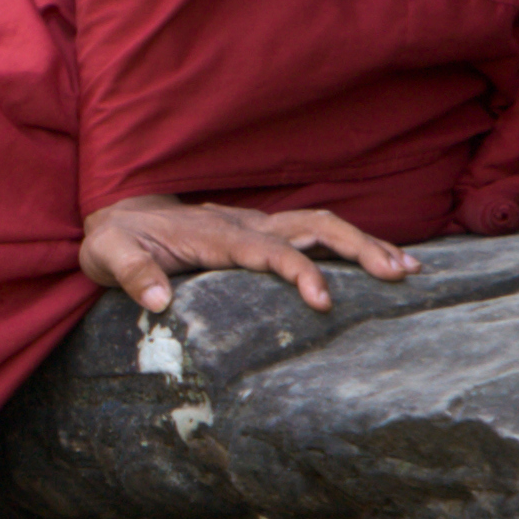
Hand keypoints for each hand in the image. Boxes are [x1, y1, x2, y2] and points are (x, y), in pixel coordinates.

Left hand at [77, 193, 415, 315]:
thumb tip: (161, 302)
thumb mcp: (109, 256)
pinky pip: (312, 233)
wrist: (118, 215)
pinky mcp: (261, 233)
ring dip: (364, 242)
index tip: (323, 300)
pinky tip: (382, 262)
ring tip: (409, 269)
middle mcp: (244, 224)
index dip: (297, 271)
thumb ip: (133, 276)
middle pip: (312, 226)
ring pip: (320, 224)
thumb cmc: (114, 240)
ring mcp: (256, 226)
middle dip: (357, 247)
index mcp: (214, 233)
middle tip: (400, 274)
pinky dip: (349, 243)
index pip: (267, 251)